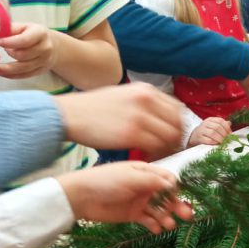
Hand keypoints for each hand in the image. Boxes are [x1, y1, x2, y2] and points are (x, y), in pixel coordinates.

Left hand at [0, 22, 56, 79]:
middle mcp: (45, 47)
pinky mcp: (42, 70)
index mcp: (40, 33)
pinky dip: (12, 75)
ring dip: (7, 69)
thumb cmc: (32, 33)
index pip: (24, 40)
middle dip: (9, 54)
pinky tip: (3, 73)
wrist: (51, 45)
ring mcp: (45, 60)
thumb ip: (10, 28)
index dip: (10, 43)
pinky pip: (25, 75)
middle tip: (0, 51)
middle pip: (23, 55)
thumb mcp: (23, 26)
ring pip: (23, 68)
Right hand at [54, 83, 183, 155]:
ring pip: (169, 137)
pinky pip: (155, 147)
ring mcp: (140, 117)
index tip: (173, 135)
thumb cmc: (93, 108)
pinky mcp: (131, 134)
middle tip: (168, 149)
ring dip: (166, 148)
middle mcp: (146, 100)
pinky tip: (147, 157)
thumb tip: (158, 116)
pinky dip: (155, 154)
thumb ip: (142, 103)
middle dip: (176, 139)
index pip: (177, 108)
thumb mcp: (122, 95)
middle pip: (177, 123)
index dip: (178, 125)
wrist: (70, 114)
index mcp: (145, 90)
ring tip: (157, 154)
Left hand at [57, 162, 192, 233]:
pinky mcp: (132, 214)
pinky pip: (148, 220)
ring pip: (159, 210)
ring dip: (167, 217)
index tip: (182, 197)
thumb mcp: (131, 177)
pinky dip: (155, 225)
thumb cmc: (105, 180)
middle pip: (167, 196)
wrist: (81, 196)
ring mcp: (139, 201)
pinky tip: (158, 229)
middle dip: (177, 205)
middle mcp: (145, 186)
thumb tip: (174, 184)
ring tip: (169, 225)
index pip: (168, 180)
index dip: (176, 189)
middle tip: (187, 216)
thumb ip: (153, 181)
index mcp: (146, 172)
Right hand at [187, 117, 231, 147]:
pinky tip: (217, 144)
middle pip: (217, 127)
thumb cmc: (206, 132)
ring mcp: (201, 130)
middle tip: (227, 139)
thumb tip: (229, 123)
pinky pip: (208, 140)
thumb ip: (221, 125)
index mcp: (210, 119)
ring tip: (223, 142)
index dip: (227, 127)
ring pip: (213, 133)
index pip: (220, 121)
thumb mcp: (213, 126)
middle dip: (224, 134)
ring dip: (220, 138)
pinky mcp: (199, 138)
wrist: (193, 137)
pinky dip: (214, 142)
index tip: (230, 134)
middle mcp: (205, 123)